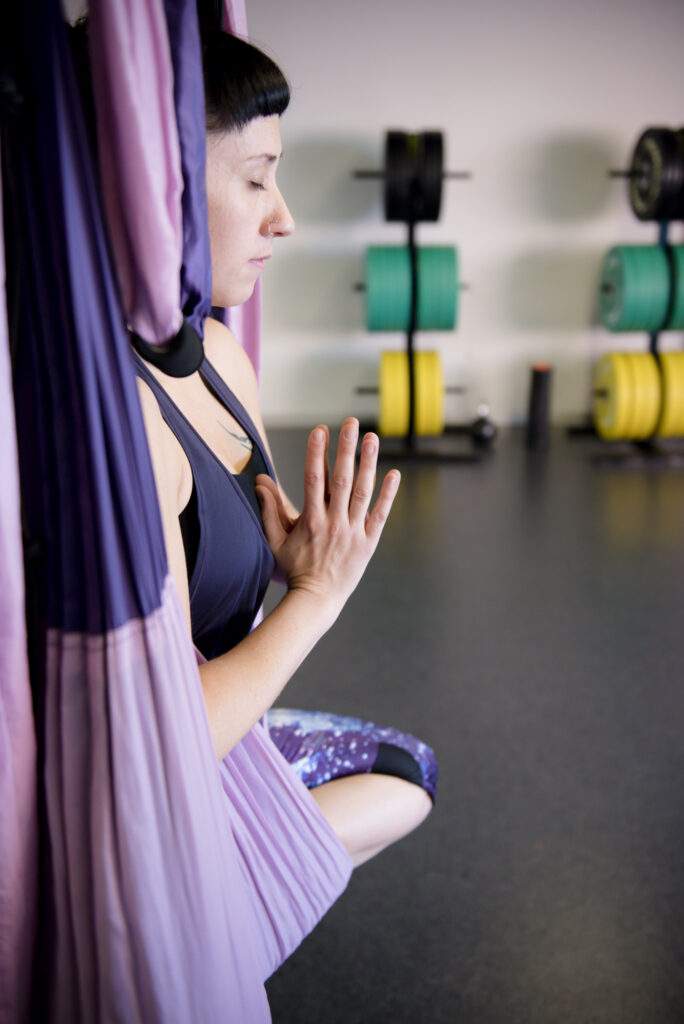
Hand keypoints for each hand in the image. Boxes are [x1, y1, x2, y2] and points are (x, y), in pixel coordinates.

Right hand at [255, 418, 400, 615]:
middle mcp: (333, 523)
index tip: (320, 430)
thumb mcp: (275, 540)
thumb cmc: (293, 569)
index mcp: (310, 520)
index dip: (316, 453)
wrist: (317, 600)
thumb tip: (260, 482)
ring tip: (372, 438)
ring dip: (368, 463)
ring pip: (362, 492)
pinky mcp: (368, 543)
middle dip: (345, 448)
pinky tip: (393, 474)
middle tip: (351, 422)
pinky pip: (379, 515)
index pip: (313, 479)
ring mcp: (353, 532)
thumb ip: (270, 509)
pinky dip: (387, 495)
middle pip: (340, 479)